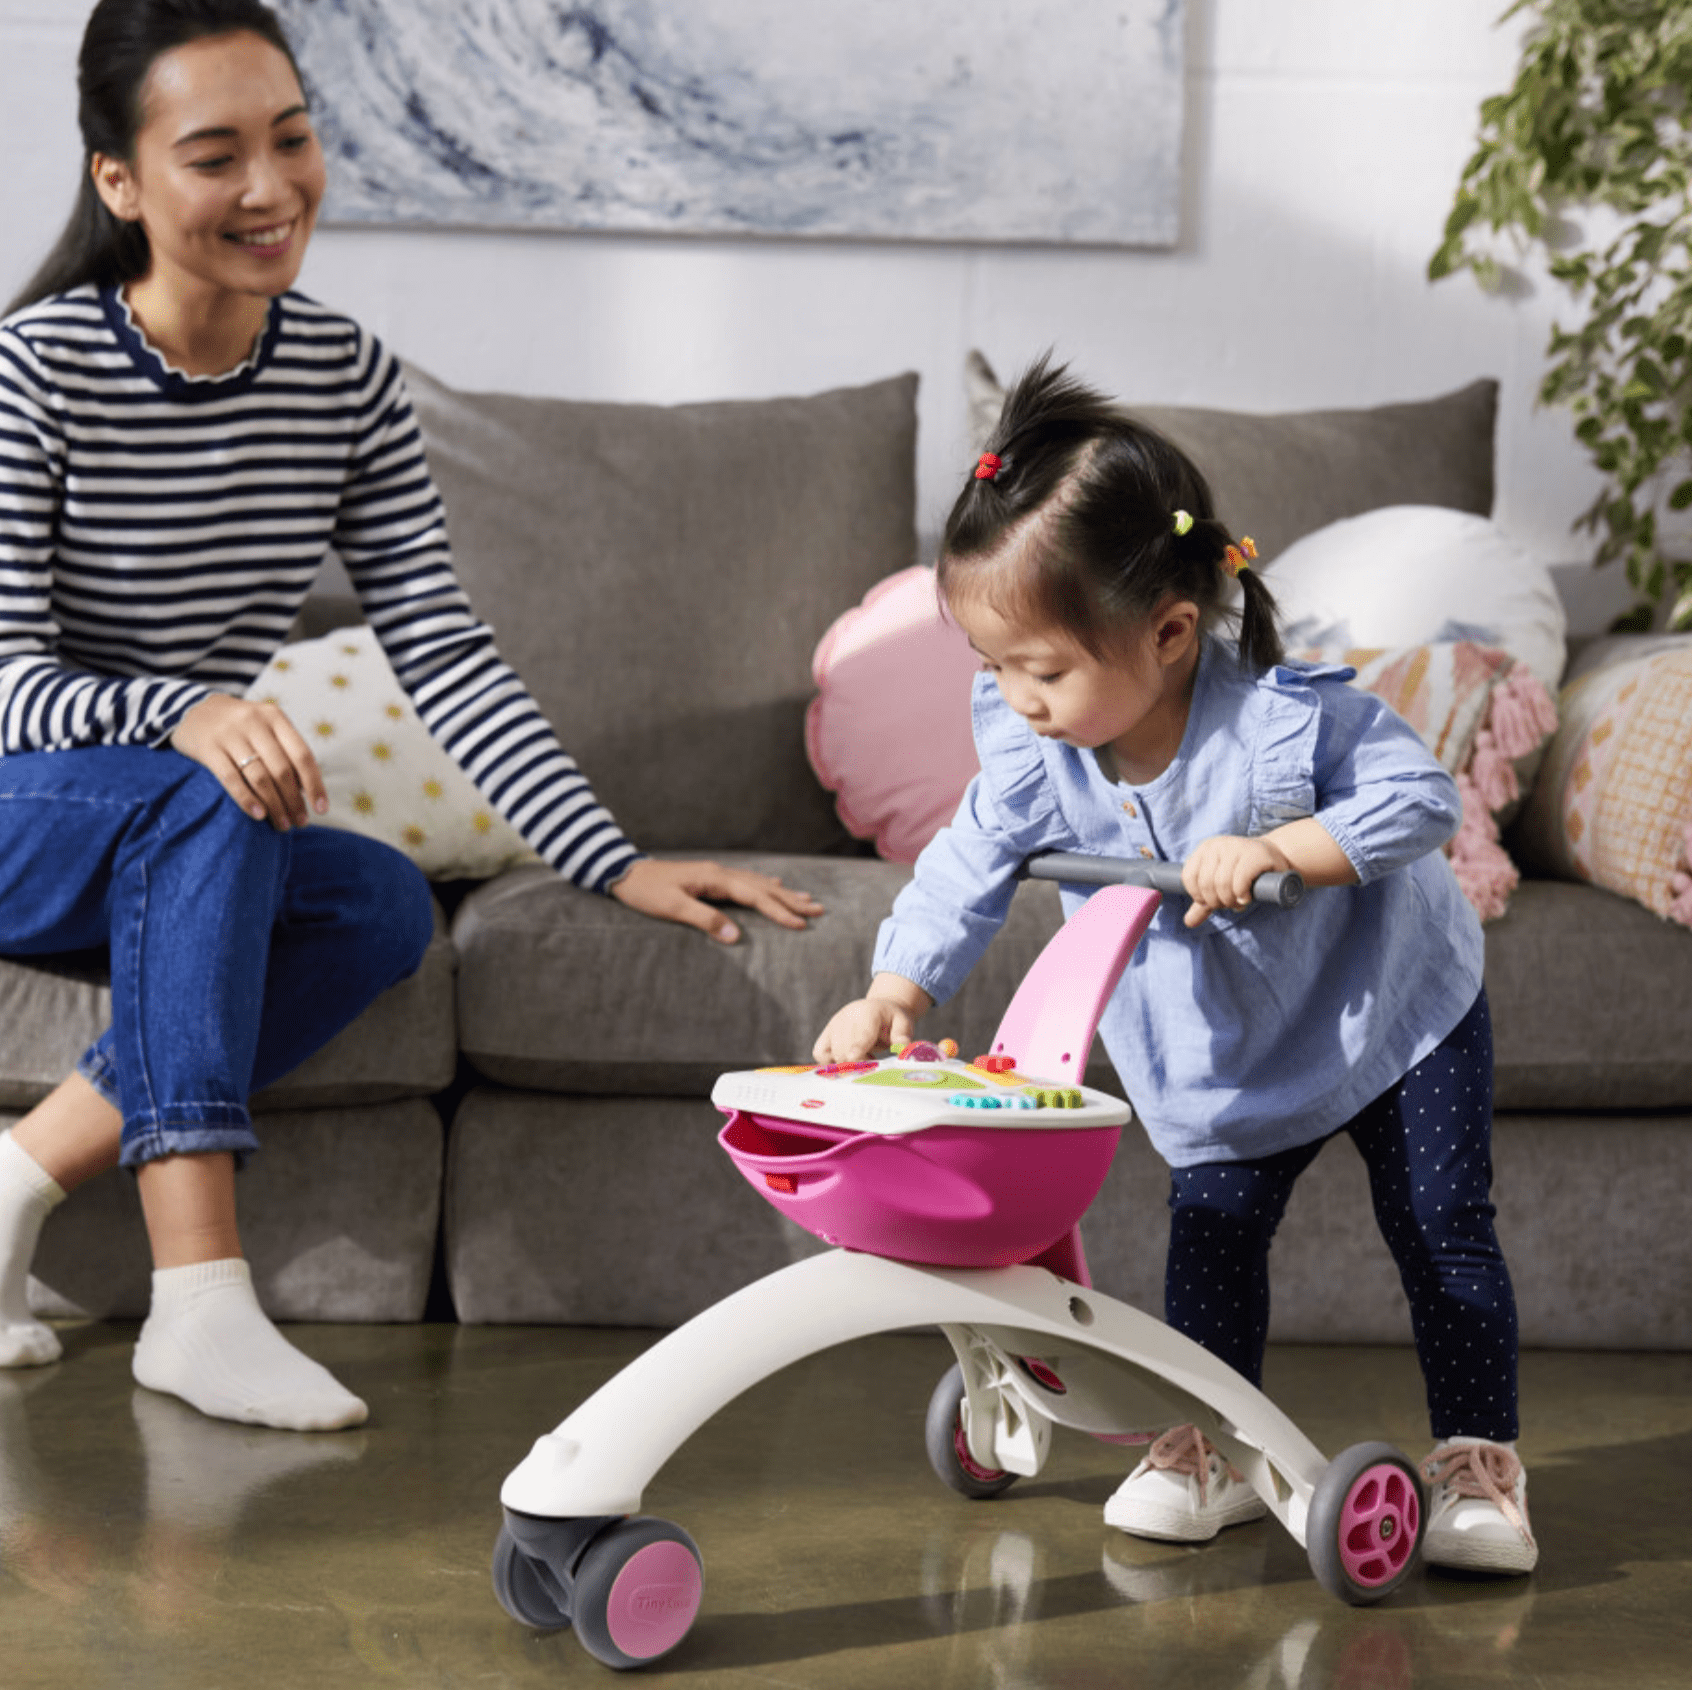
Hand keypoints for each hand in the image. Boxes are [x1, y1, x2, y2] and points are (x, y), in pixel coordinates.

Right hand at [170, 693, 327, 831]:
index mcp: (275, 717)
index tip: (322, 809)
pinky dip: (247, 799)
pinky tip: (259, 815)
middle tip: (300, 823)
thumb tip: (305, 791)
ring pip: (260, 777)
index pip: (302, 755)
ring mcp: (229, 734)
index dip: (315, 785)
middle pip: (282, 770)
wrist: (193, 710)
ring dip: (274, 806)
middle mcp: (254, 722)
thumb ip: (285, 752)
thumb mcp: (266, 728)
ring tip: (282, 824)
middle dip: (294, 801)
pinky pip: (231, 778)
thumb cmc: (241, 727)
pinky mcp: (208, 747)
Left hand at [608, 858, 822, 942]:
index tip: (801, 923)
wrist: (625, 872)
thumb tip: (735, 937)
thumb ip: (705, 921)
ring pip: (757, 883)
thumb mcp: (672, 908)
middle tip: (819, 909)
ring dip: (783, 892)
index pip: (755, 896)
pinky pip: (746, 881)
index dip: (779, 911)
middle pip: (763, 887)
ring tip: (806, 898)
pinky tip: (773, 884)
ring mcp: (716, 873)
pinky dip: (764, 885)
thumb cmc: (646, 892)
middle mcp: (720, 873)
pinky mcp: (710, 877)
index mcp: (714, 879)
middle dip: (791, 900)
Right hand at [813, 975, 933, 1062]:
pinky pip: (820, 1052)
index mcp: (869, 1012)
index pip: (861, 1034)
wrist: (880, 1008)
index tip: (855, 1060)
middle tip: (874, 1063)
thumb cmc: (892, 1019)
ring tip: (865, 1056)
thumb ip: (902, 1035)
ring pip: (833, 1053)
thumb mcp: (904, 1023)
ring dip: (848, 1063)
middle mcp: (847, 1016)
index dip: (857, 1049)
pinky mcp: (826, 1032)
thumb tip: (903, 1048)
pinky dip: (829, 1061)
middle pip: (845, 1048)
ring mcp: (834, 1024)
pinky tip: (847, 1059)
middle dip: (858, 1063)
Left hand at [1180, 834, 1288, 927]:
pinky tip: (1247, 897)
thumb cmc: (1245, 874)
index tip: (1214, 902)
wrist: (1276, 858)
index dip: (1199, 896)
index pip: (1189, 877)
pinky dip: (1241, 895)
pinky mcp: (1254, 854)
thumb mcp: (1221, 886)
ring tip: (1239, 902)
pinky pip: (1239, 881)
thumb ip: (1204, 903)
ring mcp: (1235, 847)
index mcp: (1205, 849)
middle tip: (1230, 904)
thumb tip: (1188, 922)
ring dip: (1230, 901)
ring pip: (1222, 884)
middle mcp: (1217, 845)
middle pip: (1206, 883)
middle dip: (1217, 901)